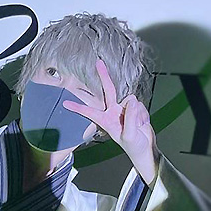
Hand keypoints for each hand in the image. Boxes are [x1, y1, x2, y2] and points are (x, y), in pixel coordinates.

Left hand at [63, 59, 159, 185]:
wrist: (146, 149)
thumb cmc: (133, 145)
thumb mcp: (129, 134)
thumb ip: (130, 117)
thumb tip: (132, 99)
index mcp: (106, 120)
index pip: (89, 111)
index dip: (78, 107)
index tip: (64, 103)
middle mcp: (113, 111)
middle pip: (108, 90)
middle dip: (104, 76)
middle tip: (98, 62)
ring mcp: (124, 109)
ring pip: (130, 101)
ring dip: (136, 113)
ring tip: (137, 126)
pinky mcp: (135, 109)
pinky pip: (140, 105)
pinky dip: (143, 114)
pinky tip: (142, 123)